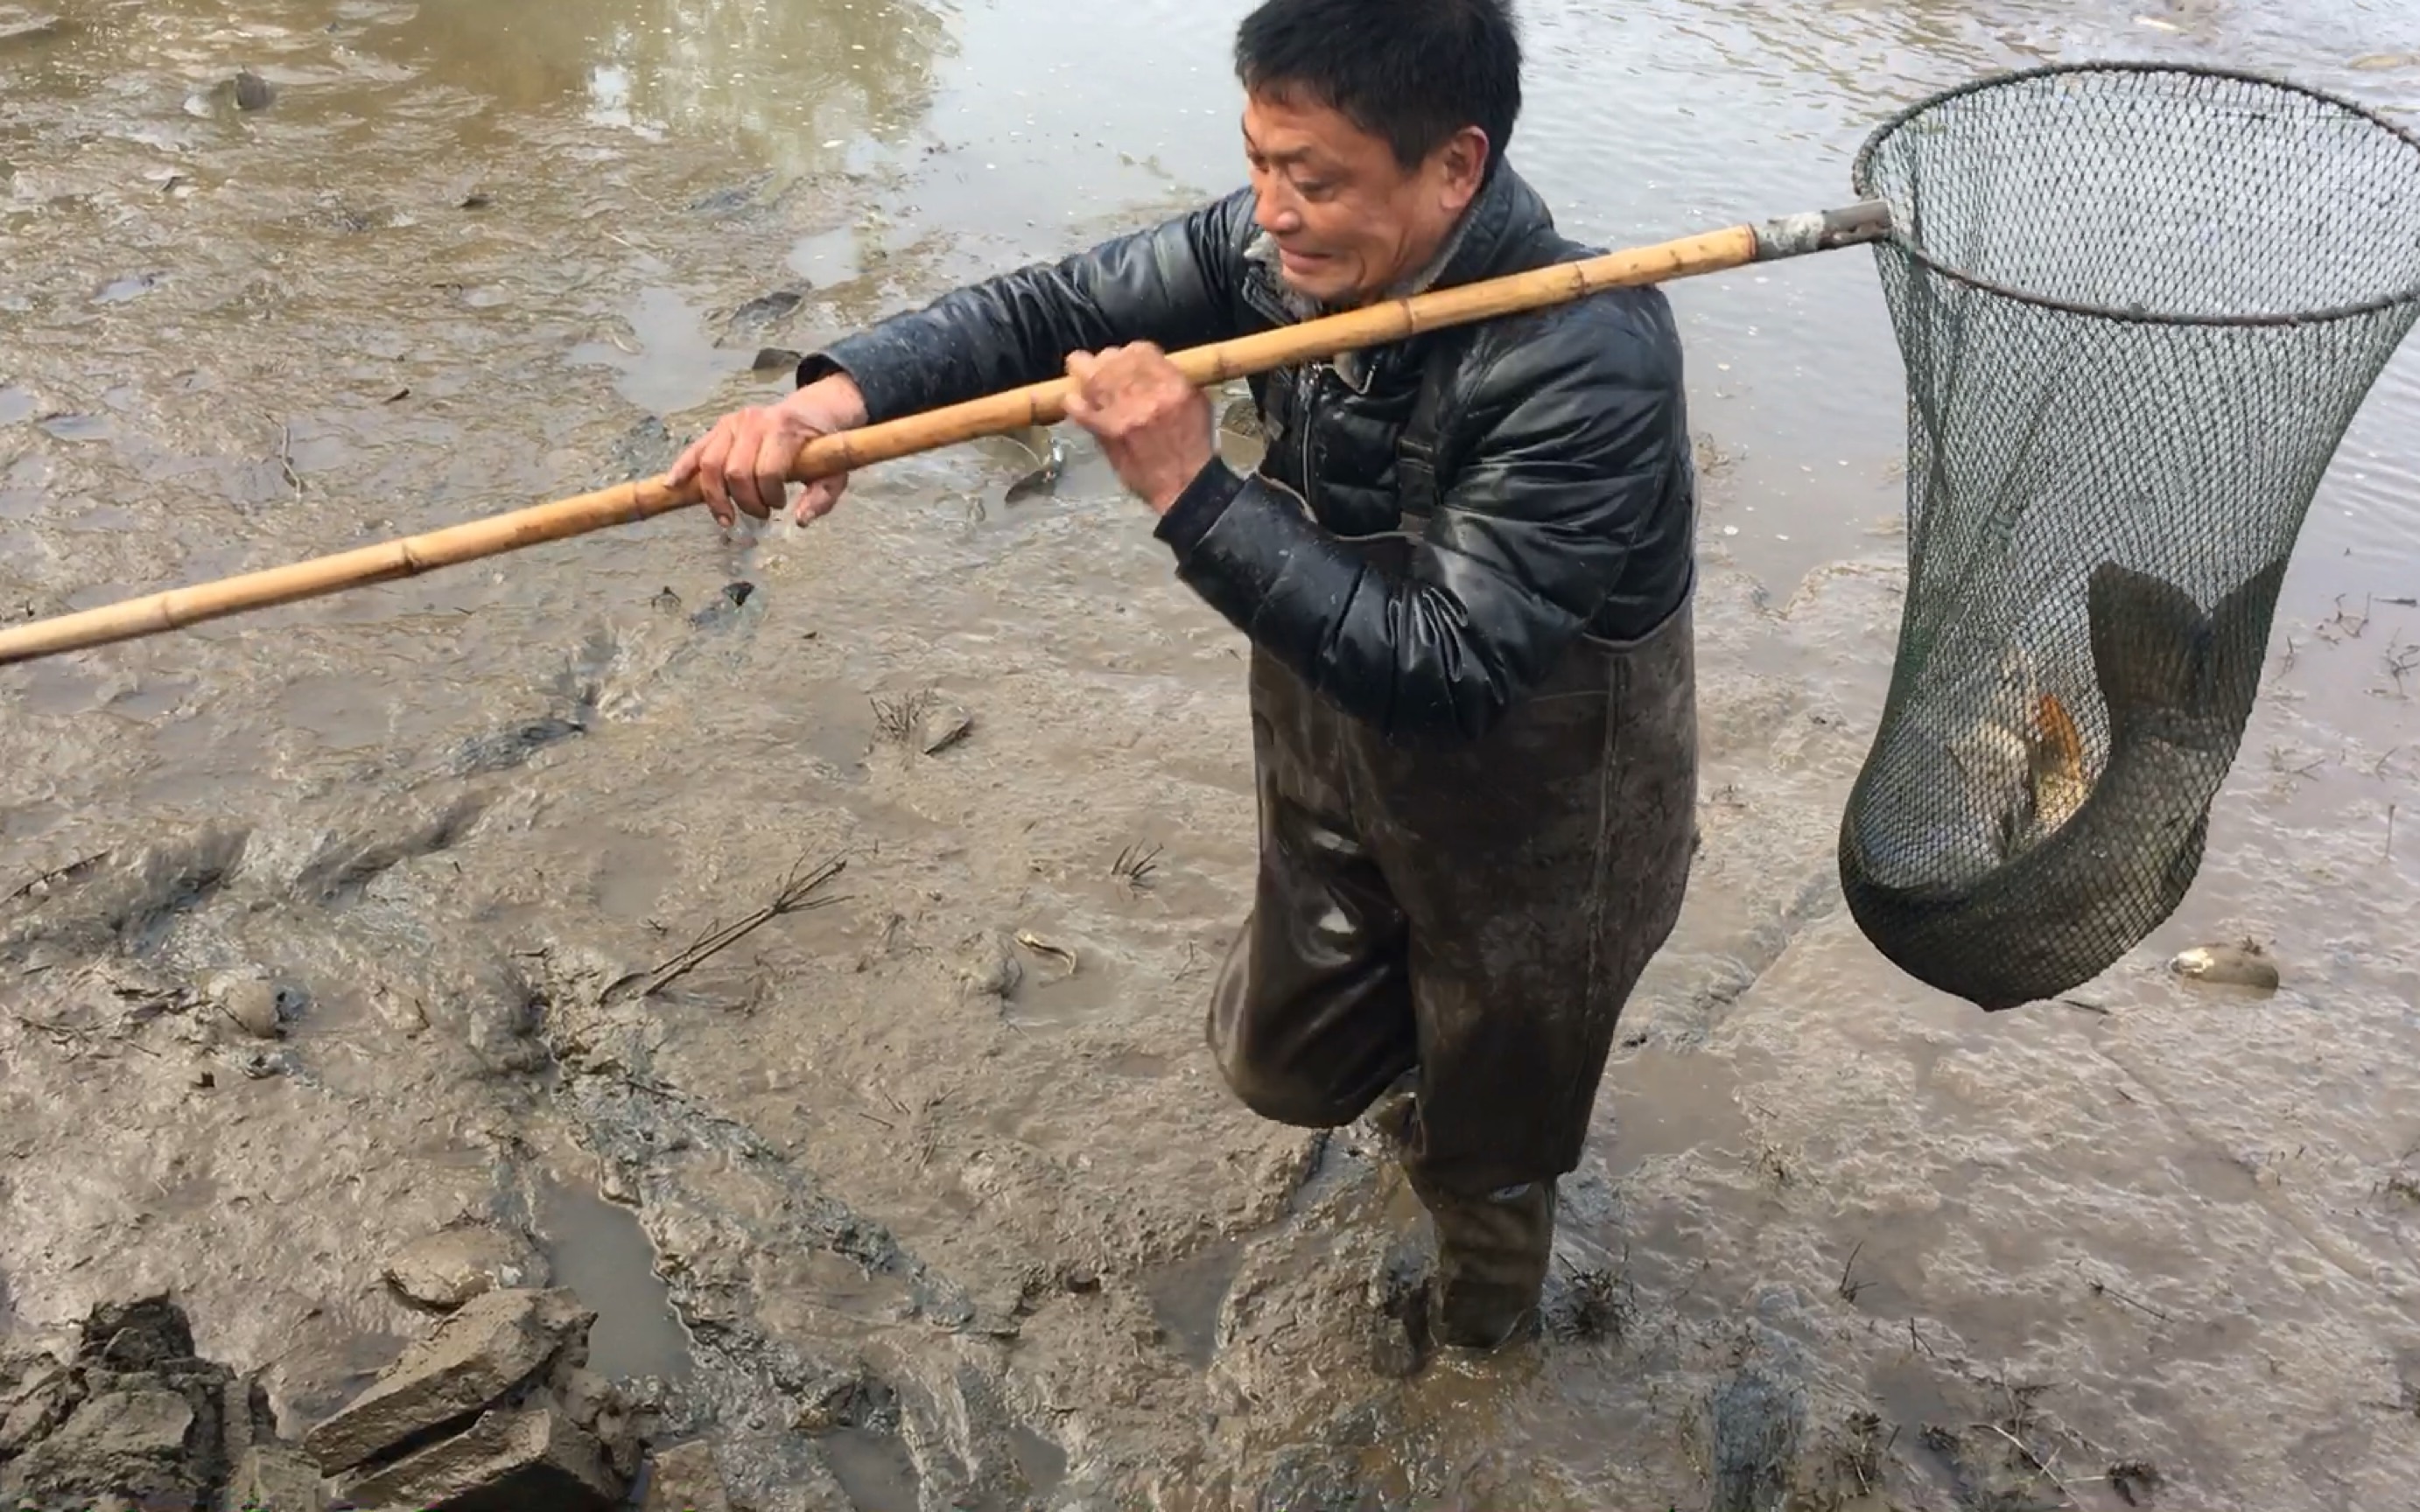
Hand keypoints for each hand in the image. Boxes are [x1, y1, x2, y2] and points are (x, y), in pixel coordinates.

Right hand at [666, 373, 869, 527]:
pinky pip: (696, 449)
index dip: (770, 496)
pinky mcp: (721, 427)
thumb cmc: (822, 445)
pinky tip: (673, 485)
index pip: (766, 471)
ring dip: (715, 496)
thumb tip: (800, 521)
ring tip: (727, 518)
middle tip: (760, 514)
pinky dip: (683, 468)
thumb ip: (822, 497)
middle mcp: (754, 422)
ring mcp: (734, 423)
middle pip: (735, 471)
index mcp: (784, 430)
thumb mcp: (836, 470)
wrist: (813, 411)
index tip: (780, 505)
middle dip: (745, 501)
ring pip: (711, 464)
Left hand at [1061, 343, 1213, 514]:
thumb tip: (1147, 365)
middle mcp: (1147, 395)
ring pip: (1093, 377)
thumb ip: (1171, 379)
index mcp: (1172, 386)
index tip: (1124, 358)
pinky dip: (1073, 402)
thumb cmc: (1192, 446)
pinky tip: (1073, 401)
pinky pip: (1079, 408)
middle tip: (1101, 366)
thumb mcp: (1196, 403)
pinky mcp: (1107, 433)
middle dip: (1104, 360)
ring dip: (1084, 371)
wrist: (1183, 486)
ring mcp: (1123, 414)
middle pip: (1112, 359)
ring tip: (1080, 371)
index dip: (1127, 352)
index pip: (1139, 350)